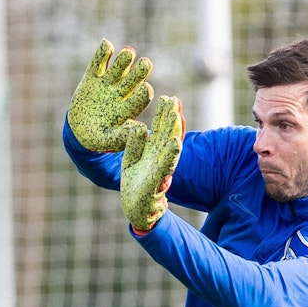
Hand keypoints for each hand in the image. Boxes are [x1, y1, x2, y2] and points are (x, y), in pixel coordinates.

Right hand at [67, 39, 154, 152]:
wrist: (80, 130)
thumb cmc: (99, 138)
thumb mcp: (108, 141)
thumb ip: (121, 137)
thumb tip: (141, 131)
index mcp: (129, 109)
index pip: (139, 99)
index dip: (143, 94)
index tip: (146, 89)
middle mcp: (121, 93)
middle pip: (134, 79)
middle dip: (140, 72)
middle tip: (146, 64)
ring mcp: (107, 83)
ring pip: (119, 67)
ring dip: (124, 60)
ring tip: (128, 53)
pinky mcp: (92, 77)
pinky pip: (98, 62)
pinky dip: (102, 53)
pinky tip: (106, 45)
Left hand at [120, 96, 184, 231]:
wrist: (136, 209)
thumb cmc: (135, 185)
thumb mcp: (130, 160)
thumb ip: (134, 144)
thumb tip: (139, 127)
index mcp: (153, 152)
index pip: (161, 129)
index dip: (164, 114)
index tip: (168, 97)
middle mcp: (160, 158)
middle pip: (167, 134)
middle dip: (171, 117)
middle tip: (174, 99)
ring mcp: (160, 169)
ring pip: (169, 147)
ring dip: (173, 131)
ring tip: (176, 115)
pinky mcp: (157, 181)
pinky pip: (165, 165)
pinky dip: (171, 154)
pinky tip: (175, 143)